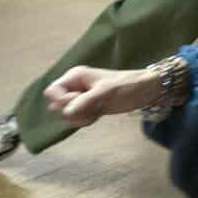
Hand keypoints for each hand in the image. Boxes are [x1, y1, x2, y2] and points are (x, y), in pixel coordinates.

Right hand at [43, 65, 161, 124]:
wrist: (146, 91)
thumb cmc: (127, 85)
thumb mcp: (106, 92)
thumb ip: (84, 101)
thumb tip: (65, 113)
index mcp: (75, 76)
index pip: (51, 91)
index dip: (61, 100)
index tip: (78, 101)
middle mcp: (74, 87)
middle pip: (55, 105)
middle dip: (71, 111)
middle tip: (90, 106)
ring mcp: (79, 98)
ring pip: (64, 114)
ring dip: (79, 117)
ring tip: (96, 111)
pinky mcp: (87, 108)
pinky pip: (75, 119)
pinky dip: (84, 120)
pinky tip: (97, 115)